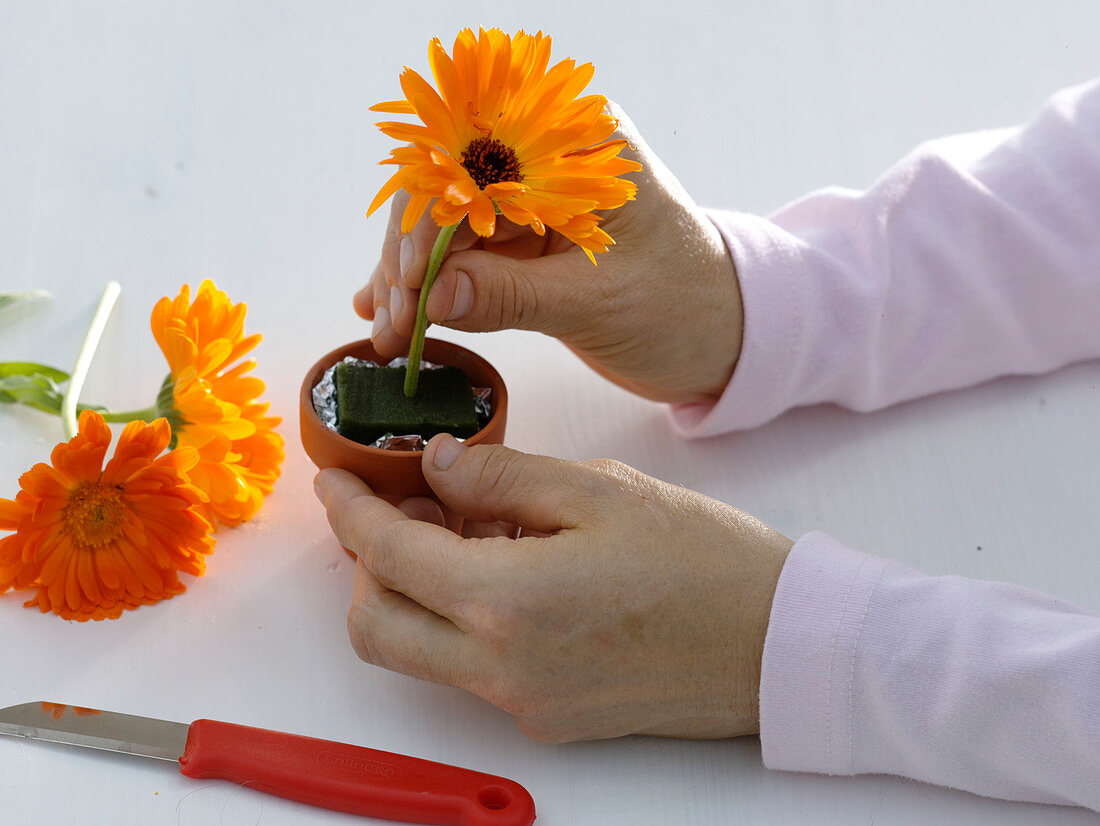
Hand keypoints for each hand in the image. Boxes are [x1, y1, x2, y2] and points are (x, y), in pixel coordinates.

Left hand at [314, 435, 791, 742]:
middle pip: (376, 627)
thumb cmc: (703, 561)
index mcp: (509, 603)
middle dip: (367, 564)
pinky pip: (471, 669)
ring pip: (419, 652)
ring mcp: (523, 703)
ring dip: (414, 591)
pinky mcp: (549, 716)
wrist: (778, 644)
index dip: (350, 511)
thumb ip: (502, 476)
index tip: (336, 479)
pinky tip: (509, 567)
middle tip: (403, 506)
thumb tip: (437, 466)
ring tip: (467, 525)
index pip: (388, 557)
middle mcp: (502, 669)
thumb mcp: (600, 490)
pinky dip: (462, 618)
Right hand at [355, 104, 743, 404]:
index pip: (478, 160)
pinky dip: (429, 290)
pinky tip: (394, 316)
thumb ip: (514, 296)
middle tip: (396, 321)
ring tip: (391, 336)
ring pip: (444, 229)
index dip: (432, 216)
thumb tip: (433, 295)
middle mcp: (546, 159)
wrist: (720, 338)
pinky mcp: (521, 246)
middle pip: (448, 191)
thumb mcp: (599, 301)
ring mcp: (529, 203)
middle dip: (413, 257)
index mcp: (578, 141)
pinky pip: (460, 260)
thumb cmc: (684, 304)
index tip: (412, 279)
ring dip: (411, 281)